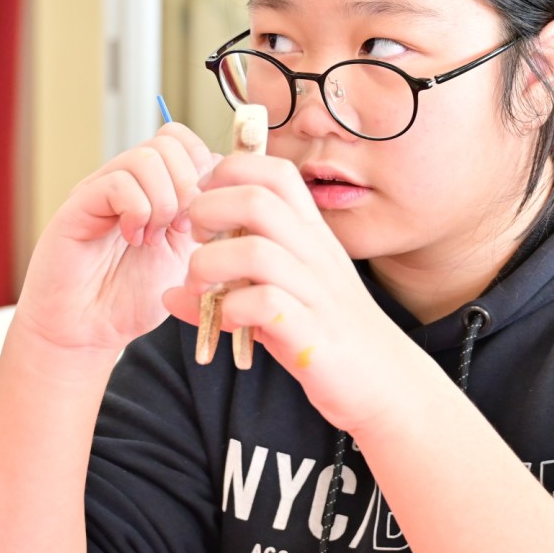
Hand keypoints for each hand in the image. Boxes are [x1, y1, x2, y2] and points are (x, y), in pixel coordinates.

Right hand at [16, 123, 218, 353]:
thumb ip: (206, 219)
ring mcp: (101, 187)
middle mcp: (127, 179)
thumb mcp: (187, 255)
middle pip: (171, 141)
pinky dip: (137, 212)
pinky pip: (118, 183)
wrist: (89, 331)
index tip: (204, 218)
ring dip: (163, 201)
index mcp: (154, 186)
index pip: (186, 142)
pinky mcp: (79, 203)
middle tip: (180, 228)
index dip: (205, 173)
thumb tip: (229, 187)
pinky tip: (134, 239)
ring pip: (147, 158)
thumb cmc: (133, 298)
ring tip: (155, 237)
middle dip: (188, 185)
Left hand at [160, 153, 423, 432]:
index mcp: (312, 235)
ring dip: (210, 264)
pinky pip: (264, 304)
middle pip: (256, 200)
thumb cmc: (327, 332)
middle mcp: (316, 254)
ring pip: (254, 251)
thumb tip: (168, 294)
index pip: (276, 172)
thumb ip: (228, 289)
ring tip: (199, 285)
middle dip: (208, 212)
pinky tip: (227, 320)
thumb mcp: (281, 299)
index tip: (203, 199)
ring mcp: (316, 291)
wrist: (385, 380)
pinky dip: (232, 309)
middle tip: (193, 239)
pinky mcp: (312, 332)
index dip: (230, 172)